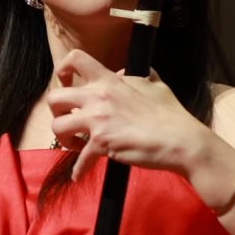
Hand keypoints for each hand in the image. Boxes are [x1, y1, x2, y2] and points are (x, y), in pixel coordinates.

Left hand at [44, 49, 210, 179]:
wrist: (180, 140)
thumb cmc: (171, 115)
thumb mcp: (155, 86)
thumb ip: (134, 78)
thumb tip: (123, 74)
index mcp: (110, 81)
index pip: (76, 59)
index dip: (63, 69)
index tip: (66, 82)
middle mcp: (99, 97)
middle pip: (54, 97)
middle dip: (56, 112)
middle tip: (69, 121)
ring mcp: (98, 120)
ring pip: (57, 127)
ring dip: (63, 139)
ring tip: (76, 146)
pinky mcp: (102, 143)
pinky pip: (79, 160)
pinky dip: (78, 170)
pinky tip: (80, 175)